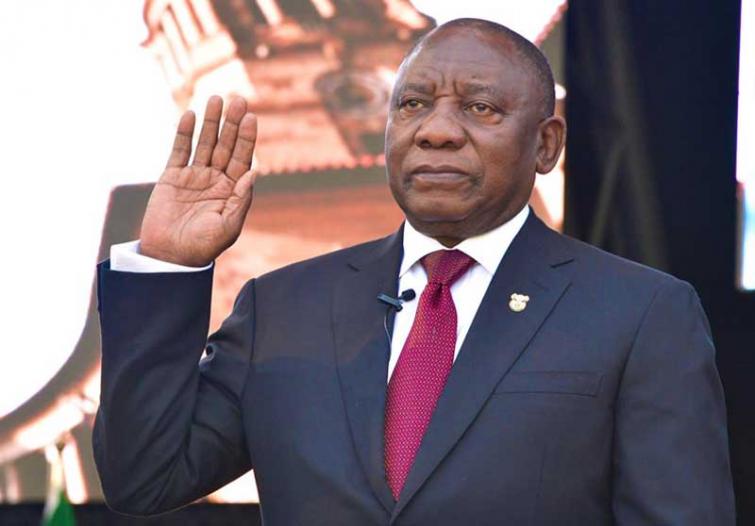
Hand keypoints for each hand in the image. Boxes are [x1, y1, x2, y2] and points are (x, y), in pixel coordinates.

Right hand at [139, 96, 257, 266]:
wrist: (169, 257)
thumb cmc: (202, 247)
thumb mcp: (228, 226)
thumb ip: (241, 199)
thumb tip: (254, 171)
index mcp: (232, 191)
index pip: (242, 158)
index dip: (246, 138)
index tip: (250, 118)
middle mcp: (215, 180)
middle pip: (225, 145)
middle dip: (231, 123)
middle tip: (237, 100)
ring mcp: (193, 177)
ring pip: (204, 143)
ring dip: (210, 122)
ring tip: (215, 99)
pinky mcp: (171, 177)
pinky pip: (179, 150)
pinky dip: (184, 133)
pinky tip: (190, 115)